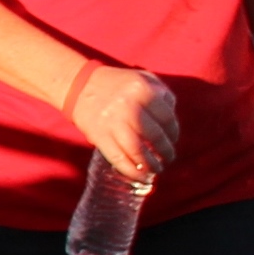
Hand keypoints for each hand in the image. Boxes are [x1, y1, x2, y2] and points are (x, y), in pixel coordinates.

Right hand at [63, 60, 177, 180]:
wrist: (79, 84)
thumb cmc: (118, 84)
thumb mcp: (143, 78)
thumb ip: (163, 96)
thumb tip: (171, 124)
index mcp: (142, 89)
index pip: (167, 118)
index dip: (174, 133)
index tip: (173, 140)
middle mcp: (128, 105)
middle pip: (155, 136)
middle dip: (165, 151)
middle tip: (168, 158)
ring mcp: (112, 121)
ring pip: (137, 150)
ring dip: (151, 164)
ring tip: (157, 169)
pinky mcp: (98, 135)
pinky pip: (118, 158)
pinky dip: (131, 171)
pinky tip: (140, 175)